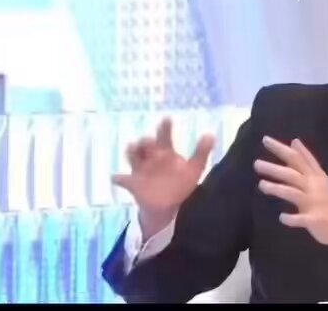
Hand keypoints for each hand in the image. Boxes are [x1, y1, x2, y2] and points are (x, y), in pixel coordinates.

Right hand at [112, 117, 215, 238]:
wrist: (169, 207)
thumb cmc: (181, 184)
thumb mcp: (194, 168)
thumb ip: (202, 152)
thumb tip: (210, 134)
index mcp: (166, 153)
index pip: (164, 137)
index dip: (165, 127)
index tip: (167, 118)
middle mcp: (152, 159)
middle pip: (146, 145)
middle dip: (146, 141)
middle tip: (150, 141)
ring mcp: (141, 170)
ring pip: (132, 156)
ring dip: (131, 151)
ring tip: (133, 148)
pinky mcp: (133, 184)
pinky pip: (122, 180)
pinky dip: (118, 178)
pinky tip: (116, 176)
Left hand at [254, 136, 327, 248]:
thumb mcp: (321, 178)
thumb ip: (307, 162)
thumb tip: (294, 142)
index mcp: (317, 176)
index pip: (298, 158)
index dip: (282, 149)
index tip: (266, 140)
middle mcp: (315, 187)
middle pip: (292, 174)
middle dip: (275, 168)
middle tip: (256, 164)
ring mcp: (315, 203)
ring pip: (293, 193)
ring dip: (278, 188)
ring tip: (261, 185)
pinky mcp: (315, 219)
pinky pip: (301, 218)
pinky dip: (292, 218)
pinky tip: (281, 218)